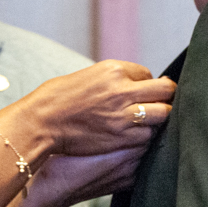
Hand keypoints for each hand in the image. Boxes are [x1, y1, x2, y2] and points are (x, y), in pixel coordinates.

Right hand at [19, 62, 174, 156]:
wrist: (41, 122)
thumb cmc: (56, 99)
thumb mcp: (87, 77)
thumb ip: (112, 80)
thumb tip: (131, 85)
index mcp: (114, 70)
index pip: (148, 74)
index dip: (146, 85)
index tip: (141, 93)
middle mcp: (123, 90)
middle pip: (166, 90)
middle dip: (166, 97)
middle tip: (161, 104)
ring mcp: (125, 114)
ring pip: (164, 114)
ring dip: (159, 118)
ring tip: (149, 122)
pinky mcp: (122, 137)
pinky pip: (148, 136)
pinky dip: (145, 136)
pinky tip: (134, 137)